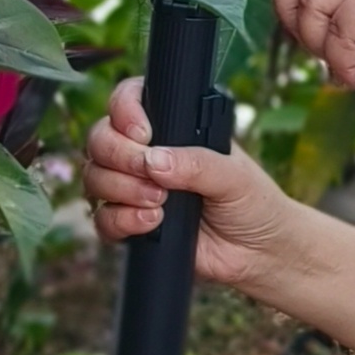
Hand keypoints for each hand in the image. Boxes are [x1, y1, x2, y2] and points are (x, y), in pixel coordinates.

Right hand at [85, 76, 304, 287]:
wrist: (260, 253)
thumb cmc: (254, 203)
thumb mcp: (235, 175)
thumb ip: (198, 164)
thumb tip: (154, 161)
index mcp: (172, 128)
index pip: (128, 101)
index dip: (124, 111)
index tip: (144, 134)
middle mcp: (147, 154)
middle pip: (101, 139)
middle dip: (120, 156)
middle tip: (151, 175)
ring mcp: (135, 188)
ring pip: (95, 177)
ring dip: (121, 189)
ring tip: (159, 203)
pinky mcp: (131, 225)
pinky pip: (102, 219)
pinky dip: (120, 221)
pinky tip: (151, 223)